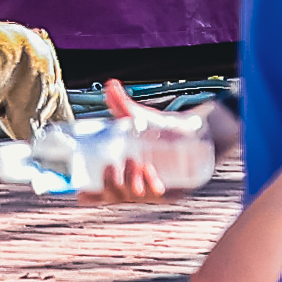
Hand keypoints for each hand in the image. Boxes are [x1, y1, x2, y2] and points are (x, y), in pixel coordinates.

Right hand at [77, 81, 175, 203]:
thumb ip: (122, 105)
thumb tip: (110, 84)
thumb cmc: (167, 128)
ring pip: (136, 196)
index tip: (80, 194)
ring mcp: (155, 191)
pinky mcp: (175, 192)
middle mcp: (137, 186)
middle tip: (111, 167)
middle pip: (116, 196)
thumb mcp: (141, 119)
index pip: (102, 193)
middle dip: (110, 186)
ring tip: (135, 165)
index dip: (90, 197)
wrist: (201, 130)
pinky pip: (159, 196)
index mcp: (124, 174)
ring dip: (131, 183)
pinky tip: (151, 180)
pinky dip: (152, 187)